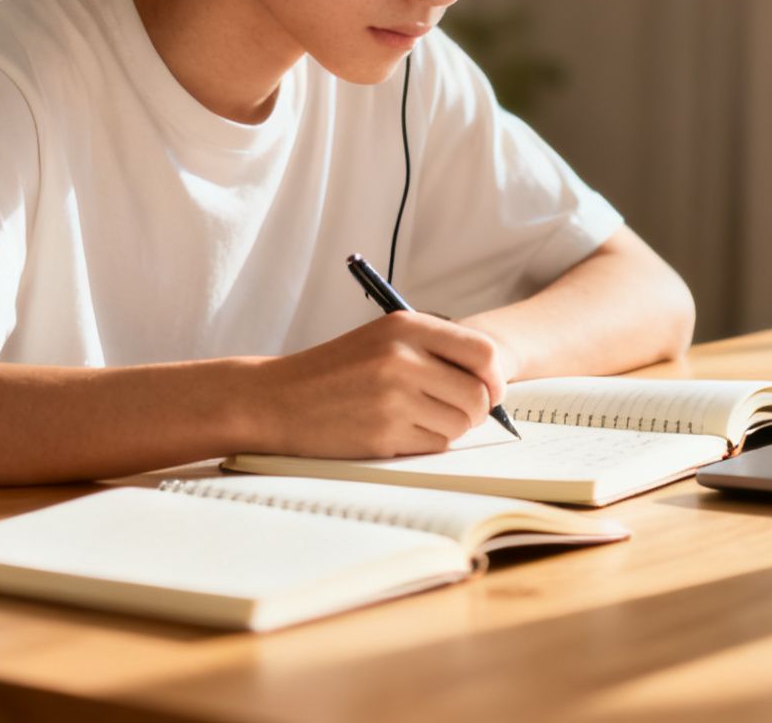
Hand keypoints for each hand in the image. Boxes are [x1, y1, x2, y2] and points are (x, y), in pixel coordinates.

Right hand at [236, 313, 511, 458]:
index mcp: (407, 326)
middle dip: (475, 410)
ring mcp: (393, 397)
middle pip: (479, 395)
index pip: (485, 353)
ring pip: (460, 424)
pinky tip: (397, 431)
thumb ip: (436, 349)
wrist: (276, 399)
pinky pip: (434, 445)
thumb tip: (493, 382)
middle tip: (453, 410)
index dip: (495, 378)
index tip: (490, 390)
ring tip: (417, 419)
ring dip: (448, 428)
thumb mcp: (383, 338)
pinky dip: (425, 443)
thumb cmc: (336, 371)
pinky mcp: (382, 433)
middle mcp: (403, 358)